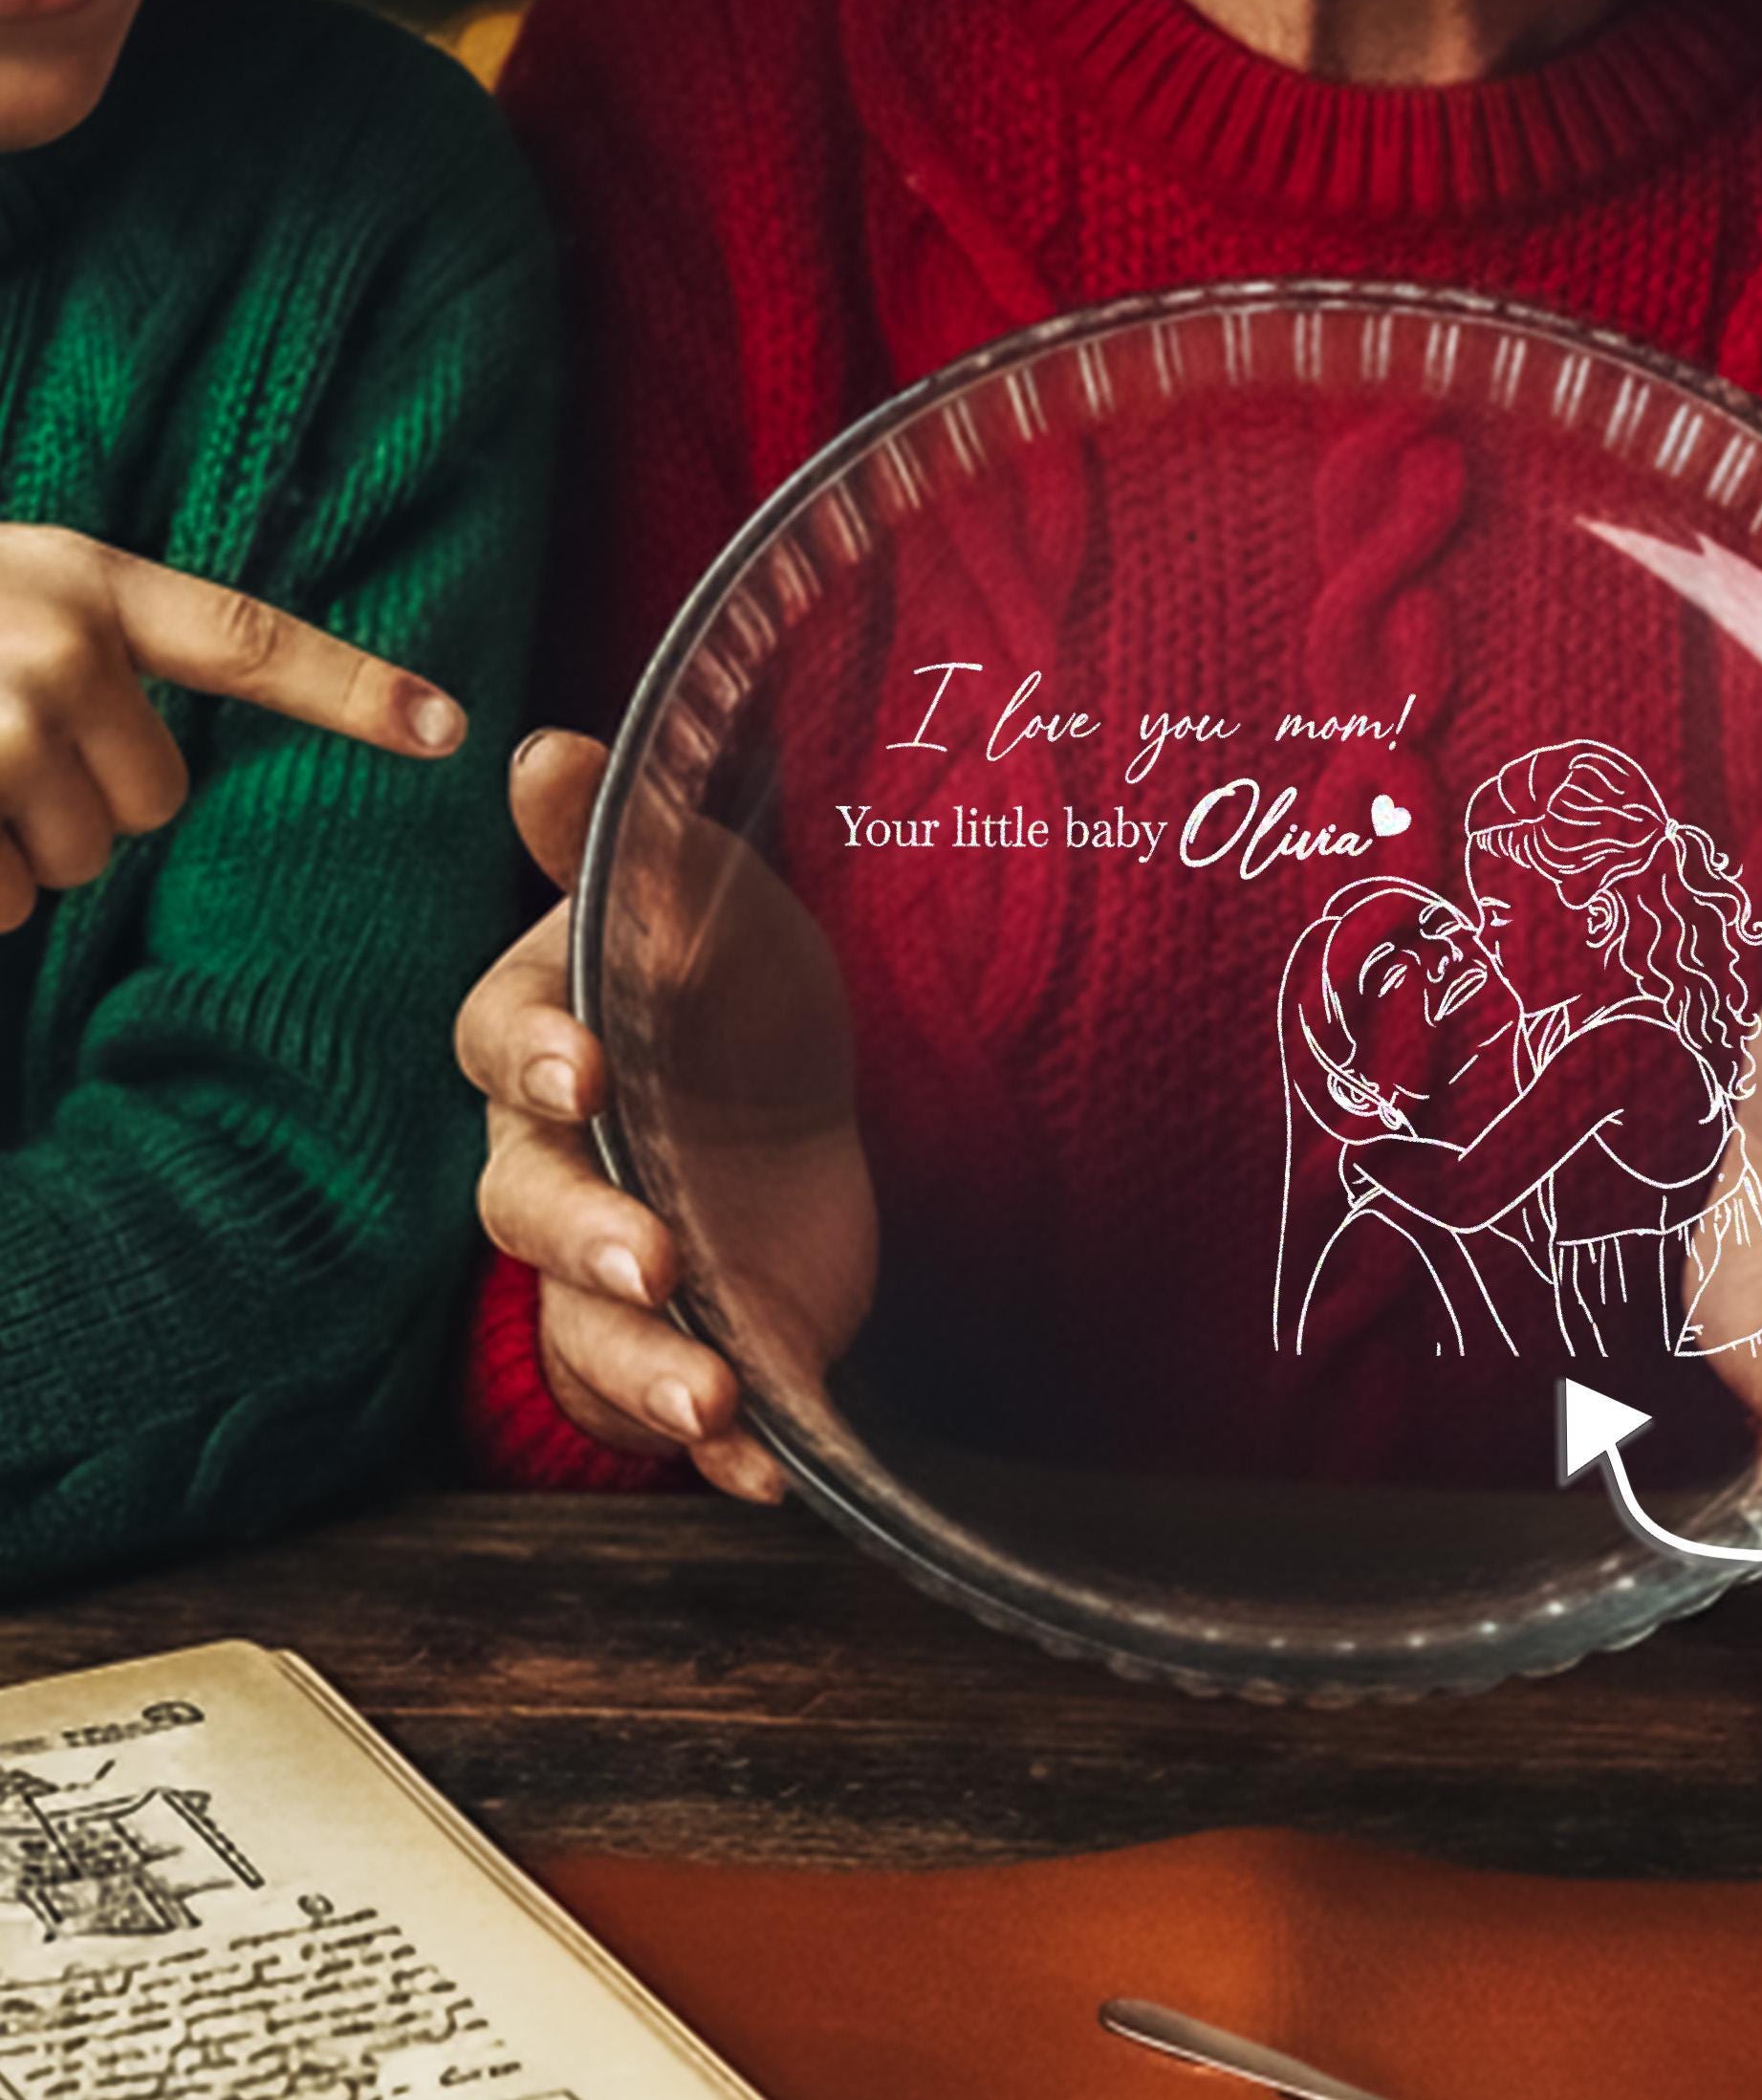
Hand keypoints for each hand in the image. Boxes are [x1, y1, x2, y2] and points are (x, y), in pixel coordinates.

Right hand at [0, 522, 465, 928]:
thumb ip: (89, 643)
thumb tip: (172, 755)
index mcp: (85, 584)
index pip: (248, 644)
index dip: (353, 689)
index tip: (447, 726)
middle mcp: (62, 648)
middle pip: (158, 798)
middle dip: (84, 803)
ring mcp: (4, 727)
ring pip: (77, 859)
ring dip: (16, 847)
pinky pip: (4, 902)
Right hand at [457, 731, 875, 1502]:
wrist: (794, 1090)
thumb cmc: (720, 978)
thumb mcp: (697, 888)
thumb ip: (613, 843)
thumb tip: (540, 751)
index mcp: (547, 1039)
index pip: (503, 1045)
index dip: (537, 1058)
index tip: (586, 1072)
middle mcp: (552, 1162)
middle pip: (532, 1207)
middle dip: (590, 1237)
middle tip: (656, 1257)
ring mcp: (612, 1264)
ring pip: (590, 1328)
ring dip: (646, 1368)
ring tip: (716, 1400)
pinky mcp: (684, 1339)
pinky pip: (674, 1407)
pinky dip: (722, 1449)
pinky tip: (769, 1473)